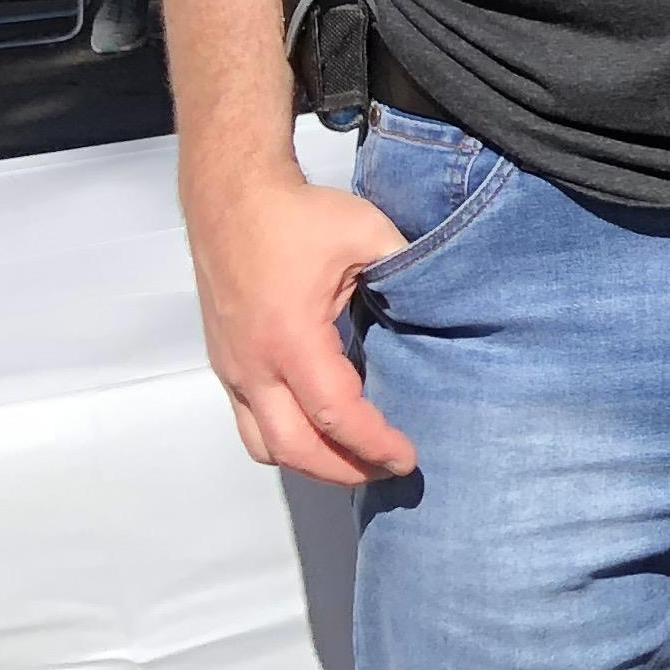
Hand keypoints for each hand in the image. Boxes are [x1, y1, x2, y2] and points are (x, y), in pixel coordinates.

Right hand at [186, 167, 418, 485]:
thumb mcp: (368, 235)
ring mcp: (232, 369)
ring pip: (264, 445)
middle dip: (343, 470)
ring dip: (309, 464)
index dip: (373, 444)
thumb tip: (443, 304)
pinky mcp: (225, 363)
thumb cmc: (299, 217)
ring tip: (355, 460)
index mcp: (290, 340)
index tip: (408, 458)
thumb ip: (407, 272)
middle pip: (293, 449)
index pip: (334, 415)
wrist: (232, 198)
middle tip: (387, 470)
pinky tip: (320, 431)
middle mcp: (253, 366)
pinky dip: (285, 439)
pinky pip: (250, 422)